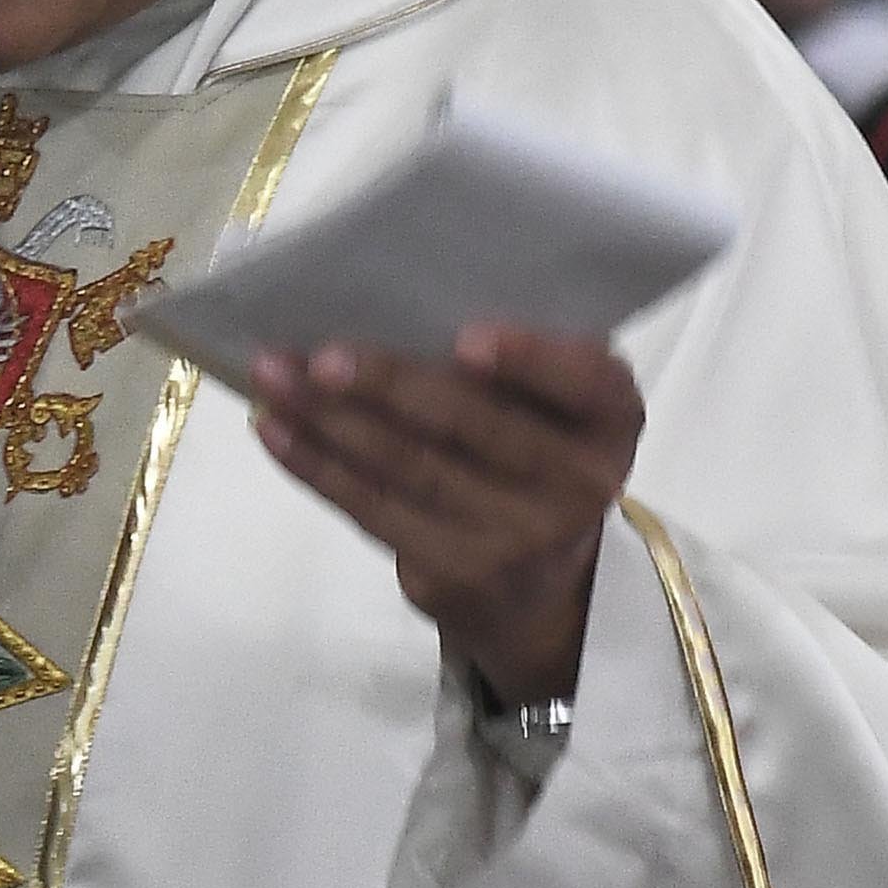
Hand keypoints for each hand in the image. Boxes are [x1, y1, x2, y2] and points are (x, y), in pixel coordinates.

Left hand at [250, 325, 643, 705]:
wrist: (542, 585)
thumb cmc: (540, 451)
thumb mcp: (561, 403)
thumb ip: (518, 358)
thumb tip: (395, 301)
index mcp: (613, 418)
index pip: (585, 383)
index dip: (529, 360)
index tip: (467, 341)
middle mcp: (581, 483)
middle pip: (474, 426)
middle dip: (390, 386)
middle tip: (320, 356)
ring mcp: (517, 537)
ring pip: (410, 468)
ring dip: (330, 421)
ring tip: (274, 377)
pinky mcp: (454, 572)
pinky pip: (373, 510)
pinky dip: (317, 467)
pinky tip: (276, 430)